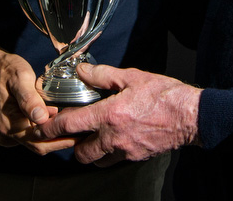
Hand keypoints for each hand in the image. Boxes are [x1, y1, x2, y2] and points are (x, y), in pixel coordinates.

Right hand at [0, 51, 78, 152]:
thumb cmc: (6, 71)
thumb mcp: (20, 78)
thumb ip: (29, 99)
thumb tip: (42, 118)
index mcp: (9, 126)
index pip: (40, 142)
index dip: (61, 140)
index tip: (80, 132)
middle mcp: (7, 135)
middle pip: (40, 146)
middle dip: (61, 139)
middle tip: (82, 128)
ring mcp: (8, 135)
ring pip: (37, 142)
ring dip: (54, 134)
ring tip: (73, 122)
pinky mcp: (12, 131)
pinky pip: (31, 136)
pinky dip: (45, 129)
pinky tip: (58, 119)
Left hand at [32, 63, 200, 165]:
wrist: (190, 115)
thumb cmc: (164, 94)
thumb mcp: (132, 76)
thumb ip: (103, 74)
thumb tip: (82, 71)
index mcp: (109, 115)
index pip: (71, 125)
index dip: (51, 128)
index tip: (41, 128)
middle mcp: (113, 137)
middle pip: (80, 152)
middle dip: (71, 145)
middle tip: (72, 133)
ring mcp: (125, 151)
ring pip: (96, 160)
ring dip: (90, 152)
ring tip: (92, 137)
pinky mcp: (136, 157)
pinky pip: (114, 160)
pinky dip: (108, 154)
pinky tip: (113, 139)